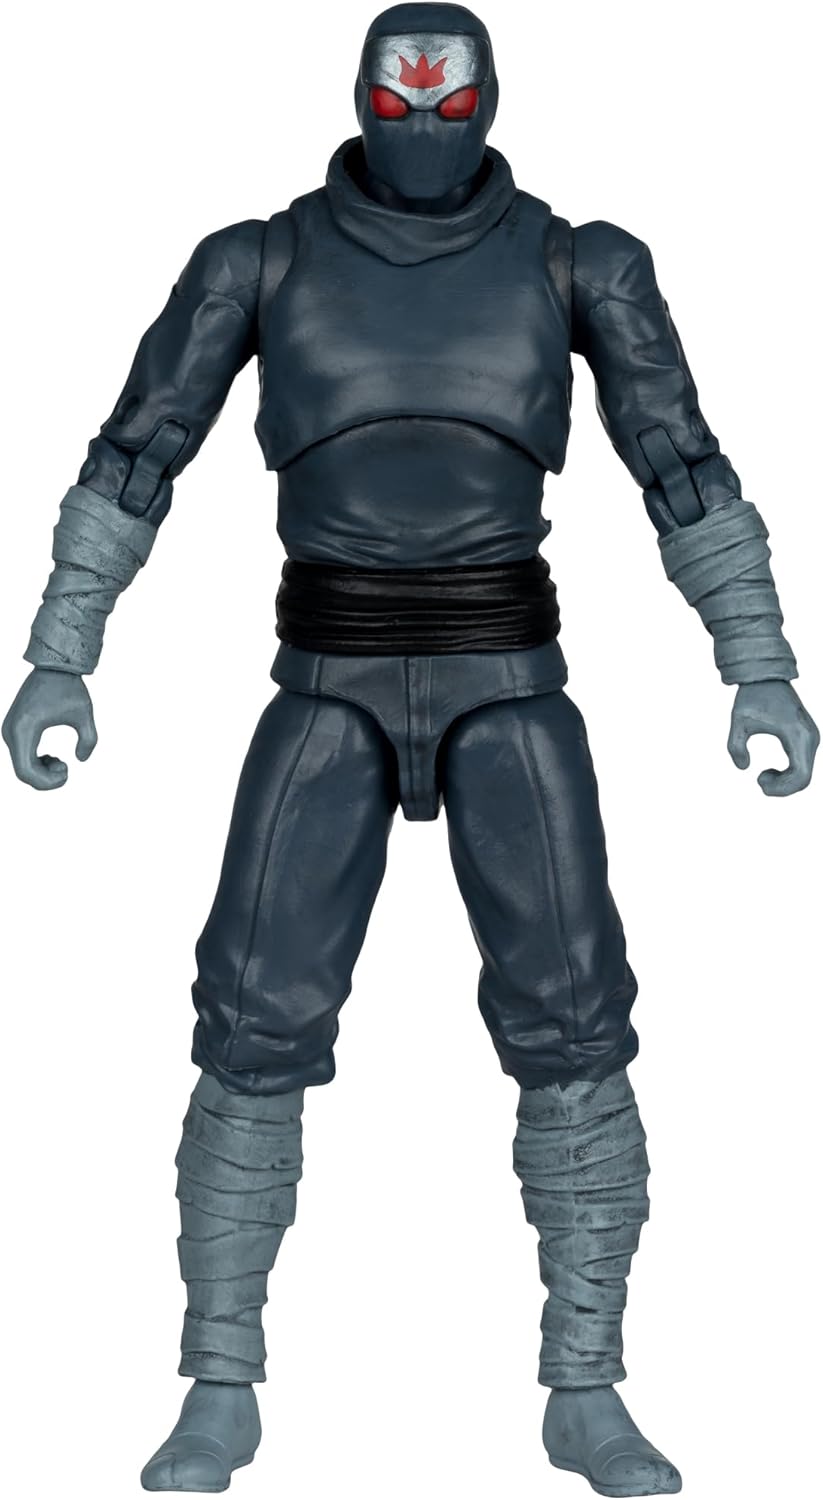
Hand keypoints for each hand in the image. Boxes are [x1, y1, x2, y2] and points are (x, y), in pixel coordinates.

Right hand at [2, 667, 97, 789]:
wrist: (53, 664)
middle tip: (66, 769)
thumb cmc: (69, 687)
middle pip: (22, 773)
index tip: (68, 772)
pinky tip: (52, 757)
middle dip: (46, 779)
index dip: (47, 783)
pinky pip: (20, 756)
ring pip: (20, 766)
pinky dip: (35, 763)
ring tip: (61, 762)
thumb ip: (89, 739)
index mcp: (24, 729)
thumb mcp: (84, 714)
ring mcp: (9, 730)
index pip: (26, 772)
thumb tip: (80, 760)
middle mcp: (10, 731)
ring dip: (41, 772)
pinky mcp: (13, 728)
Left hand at [728, 681, 818, 796]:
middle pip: (805, 780)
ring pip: (805, 775)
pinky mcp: (807, 739)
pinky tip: (769, 771)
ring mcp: (811, 739)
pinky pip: (803, 766)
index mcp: (797, 735)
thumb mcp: (739, 720)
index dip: (781, 789)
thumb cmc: (752, 696)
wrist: (767, 675)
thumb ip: (735, 746)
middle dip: (781, 788)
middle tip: (759, 780)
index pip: (800, 776)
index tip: (759, 781)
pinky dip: (788, 775)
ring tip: (762, 776)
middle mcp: (810, 738)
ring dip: (784, 783)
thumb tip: (743, 768)